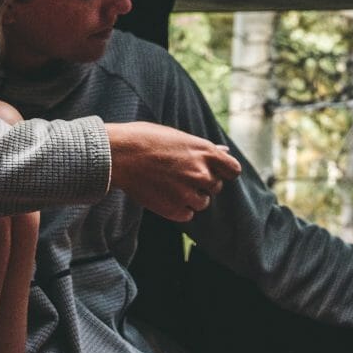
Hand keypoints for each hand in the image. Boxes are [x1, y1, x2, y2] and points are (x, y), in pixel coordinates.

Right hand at [106, 121, 243, 222]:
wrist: (119, 155)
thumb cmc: (145, 139)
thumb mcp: (178, 137)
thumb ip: (204, 148)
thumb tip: (224, 152)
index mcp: (205, 152)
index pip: (233, 170)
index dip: (223, 171)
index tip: (212, 171)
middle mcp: (201, 173)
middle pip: (216, 187)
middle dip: (203, 183)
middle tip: (180, 175)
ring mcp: (189, 193)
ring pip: (203, 202)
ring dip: (191, 197)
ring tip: (169, 185)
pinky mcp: (175, 209)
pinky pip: (187, 215)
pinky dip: (179, 209)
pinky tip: (164, 196)